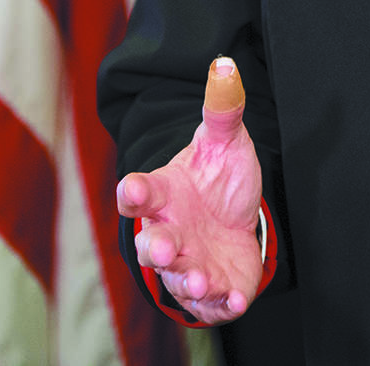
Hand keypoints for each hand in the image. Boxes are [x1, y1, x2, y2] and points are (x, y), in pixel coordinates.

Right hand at [115, 57, 265, 324]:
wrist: (236, 219)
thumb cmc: (218, 179)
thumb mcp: (223, 140)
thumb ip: (222, 108)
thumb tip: (225, 63)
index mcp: (165, 194)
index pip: (140, 193)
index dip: (135, 192)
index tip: (133, 188)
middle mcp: (170, 233)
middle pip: (152, 245)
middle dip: (156, 249)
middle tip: (162, 249)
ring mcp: (190, 264)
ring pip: (179, 279)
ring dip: (187, 281)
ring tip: (198, 280)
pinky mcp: (215, 288)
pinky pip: (213, 303)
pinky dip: (221, 304)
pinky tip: (234, 300)